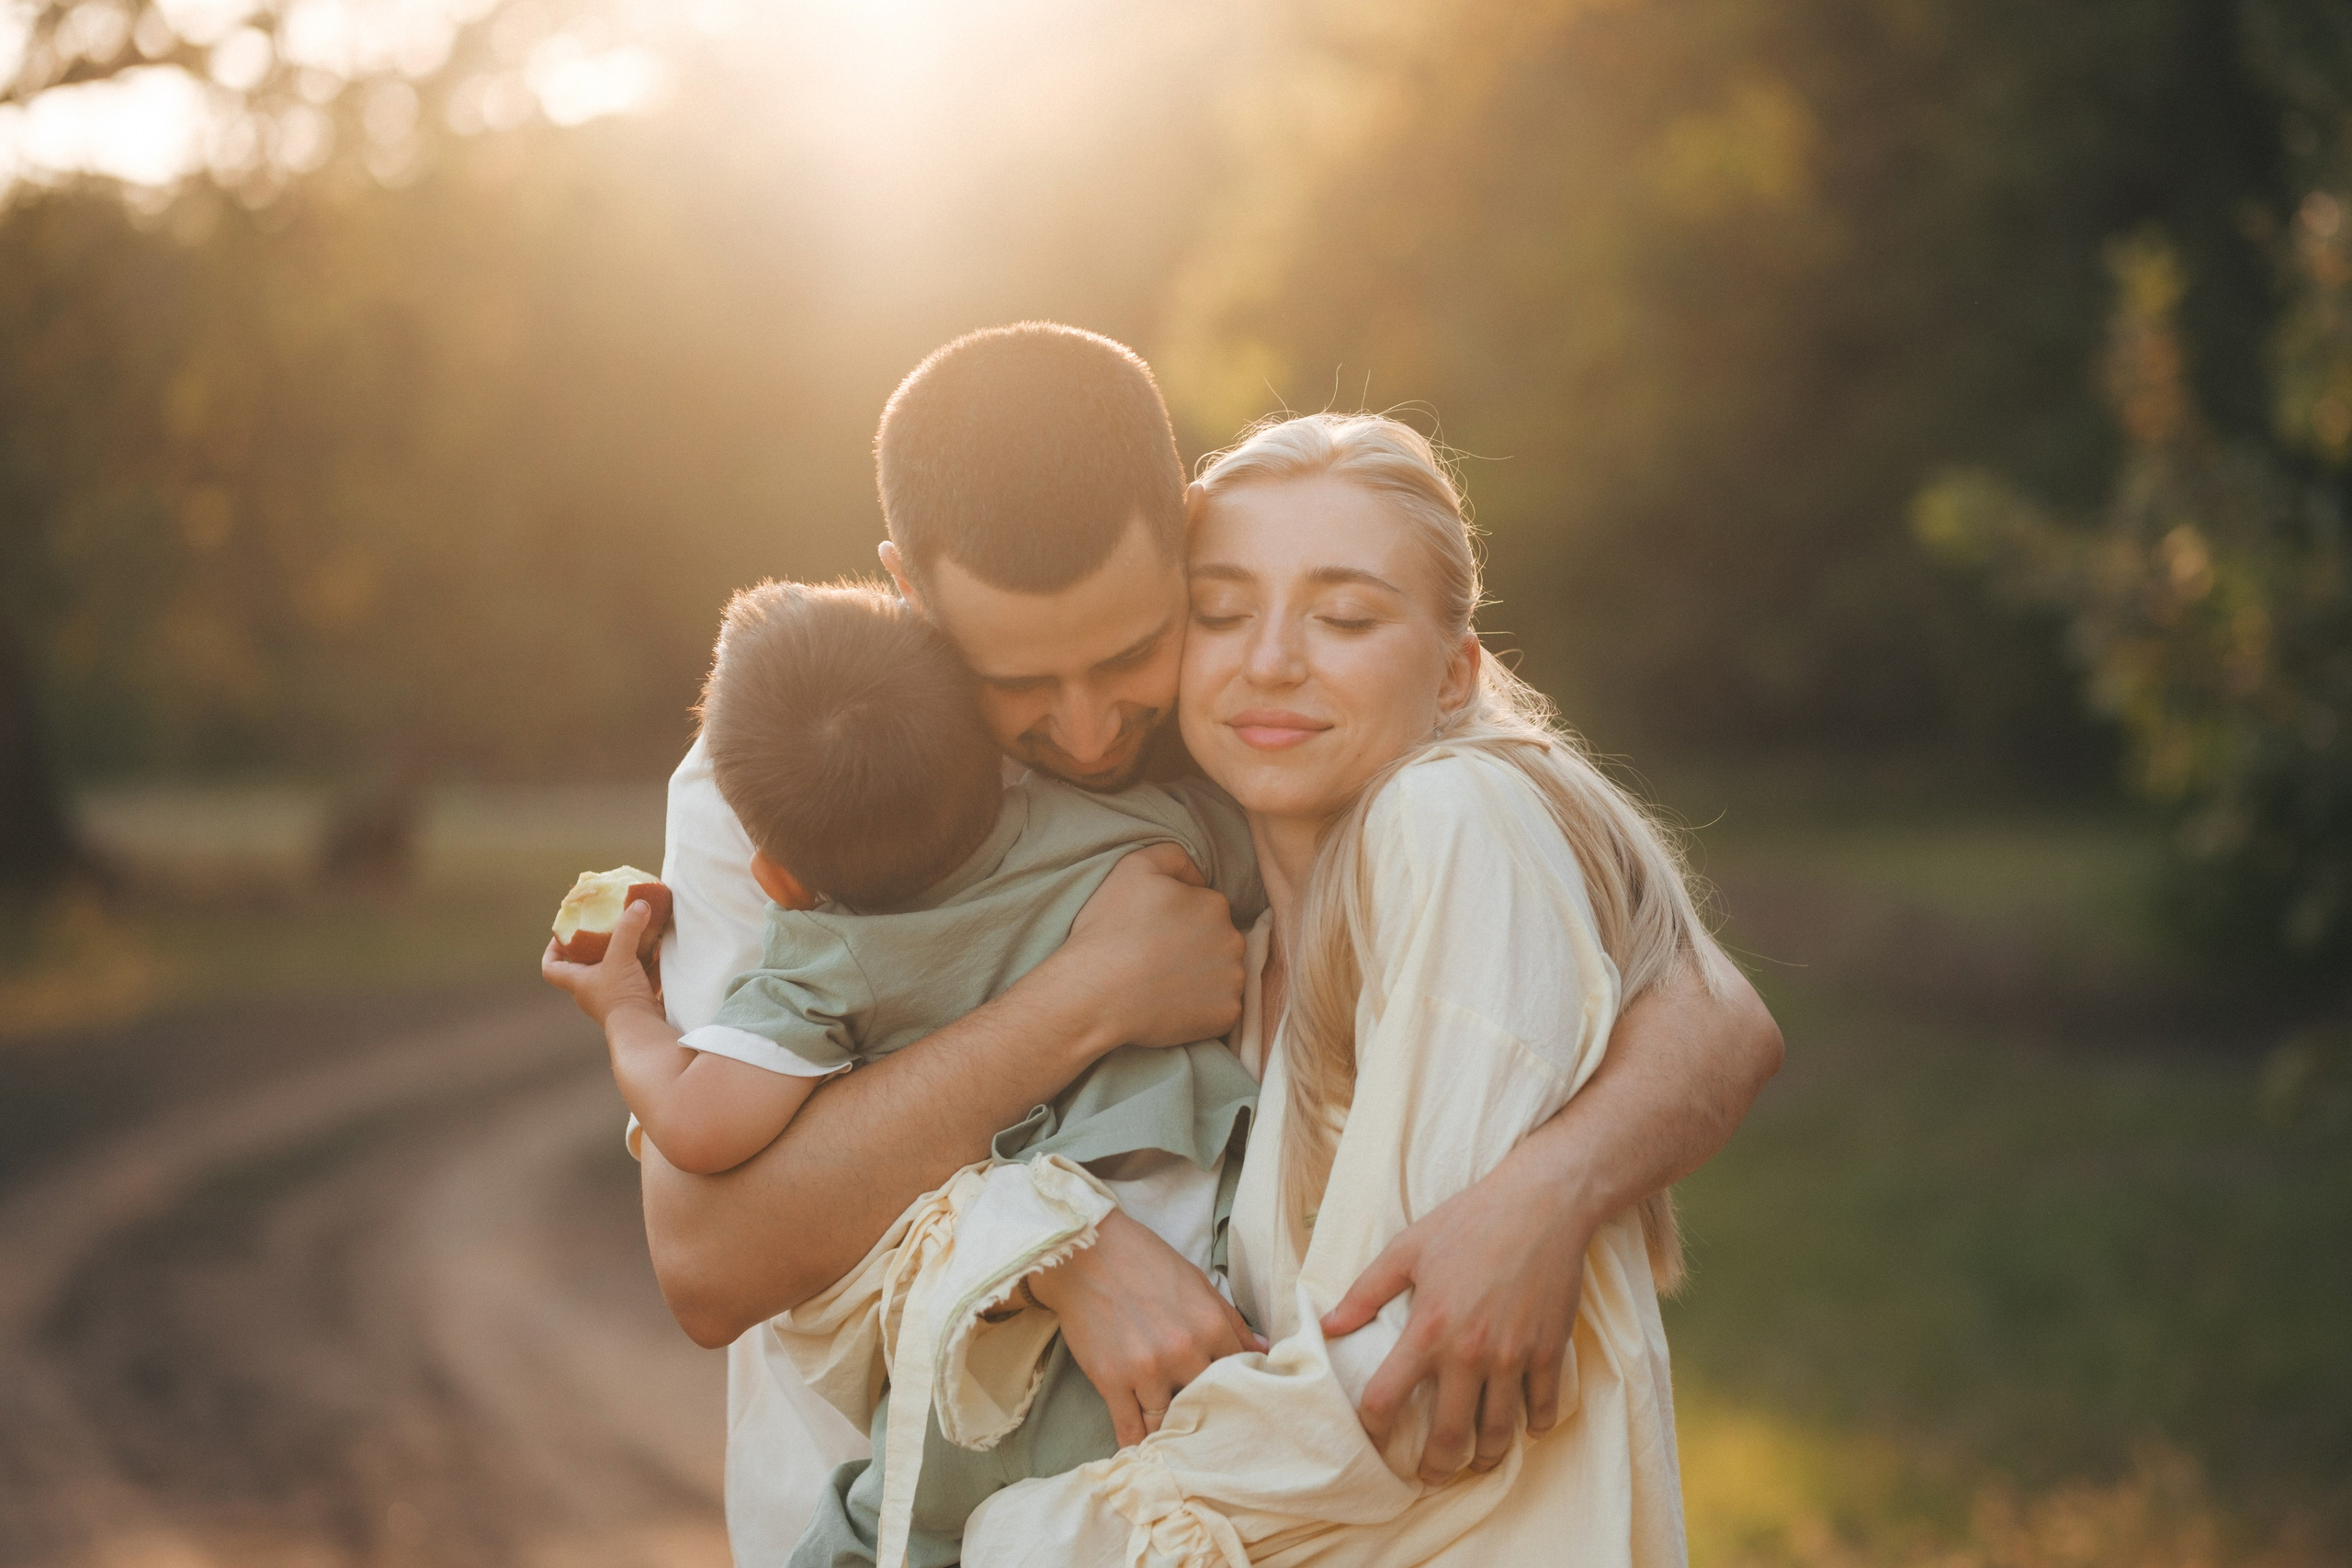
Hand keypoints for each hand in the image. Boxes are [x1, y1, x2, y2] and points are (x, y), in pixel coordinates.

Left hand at [541, 898, 662, 1026]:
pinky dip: (648, 964)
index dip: (552, 951)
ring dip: (625, 954)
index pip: (552, 968)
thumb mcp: (621, 957)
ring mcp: (614, 997)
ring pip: (615, 971)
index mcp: (578, 982)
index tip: (561, 935)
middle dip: (596, 946)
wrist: (642, 1029)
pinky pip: (639, 978)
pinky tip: (660, 949)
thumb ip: (628, 929)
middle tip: (606, 926)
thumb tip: (639, 903)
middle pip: (585, 966)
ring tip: (637, 932)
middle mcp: (592, 991)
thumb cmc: (620, 996)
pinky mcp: (635, 1001)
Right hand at [1027, 1207, 1267, 1446]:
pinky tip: (1145, 1455)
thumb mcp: (1197, 1282)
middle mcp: (1183, 1352)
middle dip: (1210, 1415)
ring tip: (1180, 1444)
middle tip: (1214, 1431)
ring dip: (1174, 1432)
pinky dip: (1137, 1446)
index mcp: (1210, 1325)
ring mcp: (1146, 1371)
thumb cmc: (1143, 1261)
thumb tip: (1263, 1350)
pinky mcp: (1111, 1382)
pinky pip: (1129, 1430)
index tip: (1242, 1405)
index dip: (1242, 1390)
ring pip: (1170, 1421)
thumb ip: (1231, 1320)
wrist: (1084, 1253)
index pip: (1240, 1374)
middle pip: (1209, 1403)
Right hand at [1055, 843, 1246, 1049]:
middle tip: (1156, 958)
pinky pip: (1220, 1009)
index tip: (1152, 932)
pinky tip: (1171, 1005)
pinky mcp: (1225, 1016)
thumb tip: (1198, 877)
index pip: (1204, 908)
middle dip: (1194, 947)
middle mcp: (1233, 941)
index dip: (1177, 919)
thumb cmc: (1111, 930)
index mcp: (1215, 905)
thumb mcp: (1135, 867)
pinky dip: (1201, 1009)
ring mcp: (1233, 982)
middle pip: (1217, 941)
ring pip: (1222, 974)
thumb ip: (1173, 856)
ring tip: (1162, 983)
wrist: (1096, 993)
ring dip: (1201, 977)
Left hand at [1320, 1167, 1588, 1482]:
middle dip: (1435, 1468)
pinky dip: (1533, 1426)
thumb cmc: (1469, 1221)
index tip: (1371, 1437)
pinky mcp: (1549, 1352)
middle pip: (1449, 1437)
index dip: (1372, 1427)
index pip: (1386, 1400)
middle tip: (1428, 1478)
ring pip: (1499, 1433)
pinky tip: (1522, 1428)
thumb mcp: (1407, 1249)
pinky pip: (1544, 1408)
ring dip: (1484, 1458)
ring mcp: (1513, 1357)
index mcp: (1428, 1329)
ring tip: (1473, 1463)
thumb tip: (1327, 1325)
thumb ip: (1365, 1293)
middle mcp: (1470, 1353)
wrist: (1541, 1204)